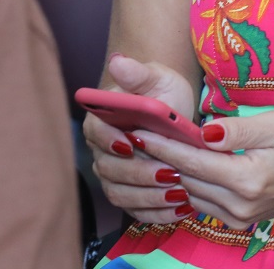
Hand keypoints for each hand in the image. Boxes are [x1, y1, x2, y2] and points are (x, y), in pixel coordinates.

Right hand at [85, 55, 201, 223]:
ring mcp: (114, 175)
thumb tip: (117, 61)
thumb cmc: (163, 93)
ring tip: (177, 192)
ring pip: (121, 193)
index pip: (95, 132)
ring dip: (148, 196)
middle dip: (138, 173)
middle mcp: (102, 151)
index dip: (109, 140)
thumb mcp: (157, 78)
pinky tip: (178, 209)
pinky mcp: (130, 195)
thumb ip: (138, 73)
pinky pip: (136, 211)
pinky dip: (155, 213)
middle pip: (109, 169)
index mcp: (101, 119)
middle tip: (168, 173)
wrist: (175, 116)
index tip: (129, 143)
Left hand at [131, 109, 273, 229]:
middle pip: (186, 179)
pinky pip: (202, 202)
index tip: (140, 128)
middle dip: (161, 158)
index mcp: (248, 179)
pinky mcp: (239, 220)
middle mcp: (239, 205)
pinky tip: (178, 165)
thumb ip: (239, 129)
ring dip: (172, 172)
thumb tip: (203, 131)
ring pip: (190, 193)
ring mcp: (239, 217)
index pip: (192, 161)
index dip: (164, 144)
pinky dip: (188, 183)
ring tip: (151, 147)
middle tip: (138, 133)